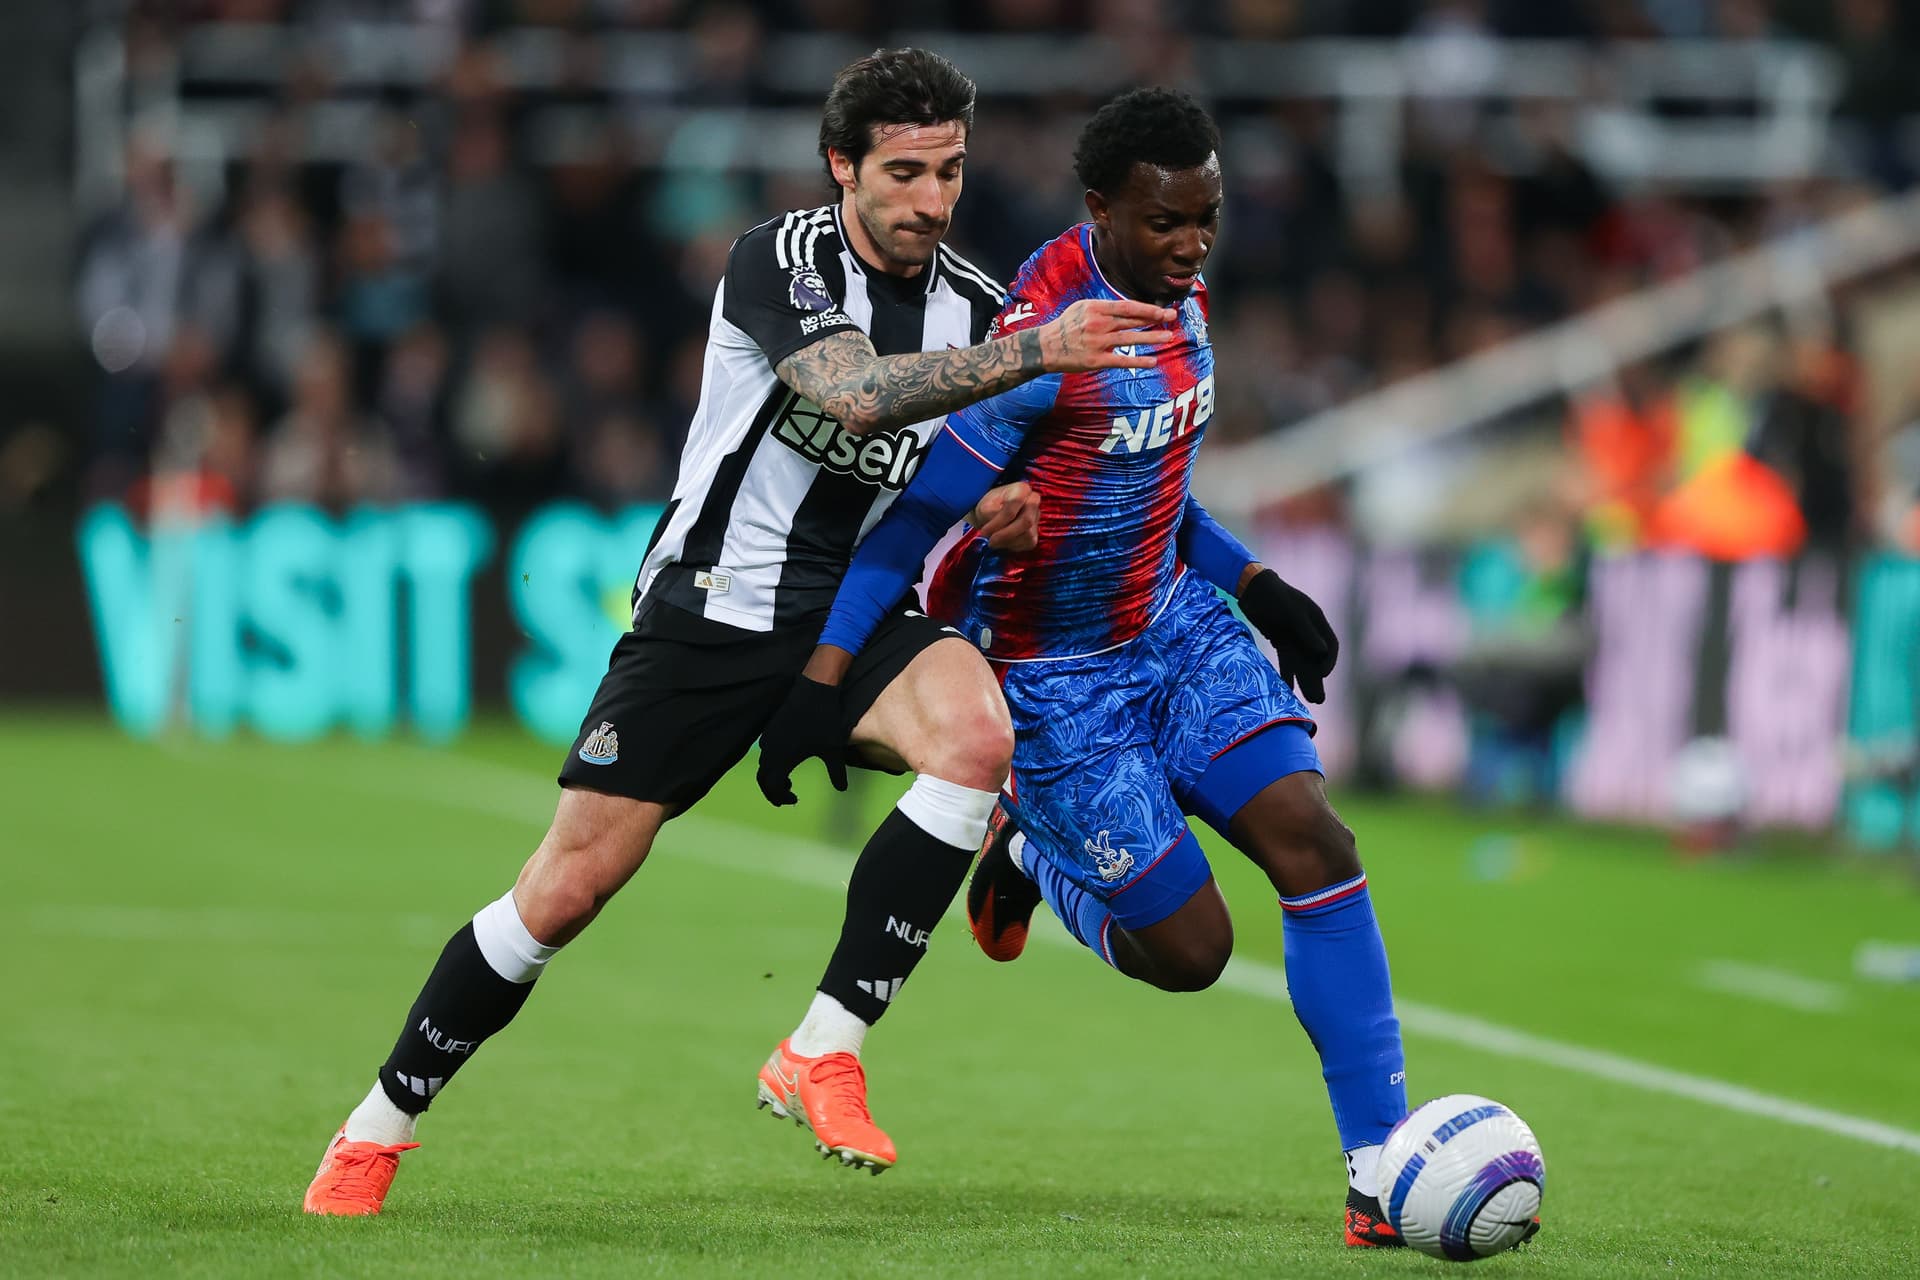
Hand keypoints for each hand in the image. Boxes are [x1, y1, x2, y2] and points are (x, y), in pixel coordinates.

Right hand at [755, 675, 848, 805]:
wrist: (815, 689)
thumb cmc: (824, 720)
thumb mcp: (833, 750)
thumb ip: (837, 773)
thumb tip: (842, 790)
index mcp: (783, 758)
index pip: (772, 787)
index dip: (780, 797)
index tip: (794, 800)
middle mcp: (771, 749)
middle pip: (763, 778)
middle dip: (773, 791)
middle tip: (788, 798)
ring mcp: (769, 737)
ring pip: (764, 764)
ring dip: (773, 776)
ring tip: (789, 781)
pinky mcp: (771, 727)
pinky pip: (766, 751)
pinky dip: (772, 762)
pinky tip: (788, 760)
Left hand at [970, 481, 1040, 552]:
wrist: (993, 513)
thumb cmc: (989, 506)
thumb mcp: (984, 506)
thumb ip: (990, 514)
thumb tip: (996, 528)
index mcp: (1022, 489)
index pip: (1014, 504)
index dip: (999, 521)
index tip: (984, 532)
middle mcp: (1033, 501)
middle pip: (1026, 521)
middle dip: (1006, 534)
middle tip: (991, 542)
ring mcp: (1036, 517)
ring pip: (1028, 535)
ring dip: (1008, 541)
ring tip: (994, 541)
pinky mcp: (1036, 532)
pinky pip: (1028, 543)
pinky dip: (1013, 546)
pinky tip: (1003, 542)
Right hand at [1037, 299, 1178, 372]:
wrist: (1046, 347)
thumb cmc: (1066, 326)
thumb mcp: (1082, 308)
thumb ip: (1104, 308)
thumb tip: (1128, 308)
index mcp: (1096, 308)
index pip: (1127, 307)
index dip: (1147, 308)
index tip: (1162, 310)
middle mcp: (1098, 324)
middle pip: (1132, 321)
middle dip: (1154, 319)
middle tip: (1172, 318)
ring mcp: (1097, 343)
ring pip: (1130, 339)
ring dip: (1150, 338)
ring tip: (1167, 337)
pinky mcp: (1096, 360)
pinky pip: (1121, 361)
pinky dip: (1138, 361)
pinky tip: (1152, 361)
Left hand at [1239, 569, 1338, 703]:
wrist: (1251, 588)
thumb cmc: (1274, 595)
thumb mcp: (1292, 612)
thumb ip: (1307, 632)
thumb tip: (1322, 652)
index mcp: (1317, 620)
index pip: (1330, 646)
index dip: (1329, 662)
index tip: (1322, 675)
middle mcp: (1308, 631)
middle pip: (1316, 659)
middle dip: (1316, 679)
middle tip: (1318, 699)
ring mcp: (1294, 636)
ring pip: (1301, 662)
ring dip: (1304, 680)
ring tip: (1309, 700)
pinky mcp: (1280, 640)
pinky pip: (1286, 661)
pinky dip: (1287, 674)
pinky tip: (1286, 689)